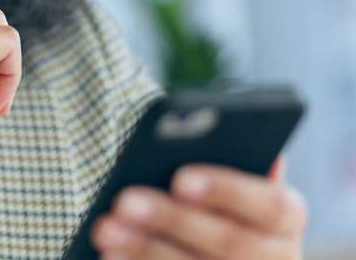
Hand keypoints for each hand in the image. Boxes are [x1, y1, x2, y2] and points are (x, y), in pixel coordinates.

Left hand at [91, 155, 307, 258]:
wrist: (220, 250)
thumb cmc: (219, 199)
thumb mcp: (230, 180)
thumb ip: (231, 157)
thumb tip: (245, 144)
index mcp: (286, 218)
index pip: (271, 205)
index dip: (227, 190)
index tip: (180, 179)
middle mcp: (275, 257)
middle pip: (229, 242)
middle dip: (172, 219)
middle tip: (125, 201)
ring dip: (146, 249)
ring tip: (106, 227)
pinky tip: (110, 255)